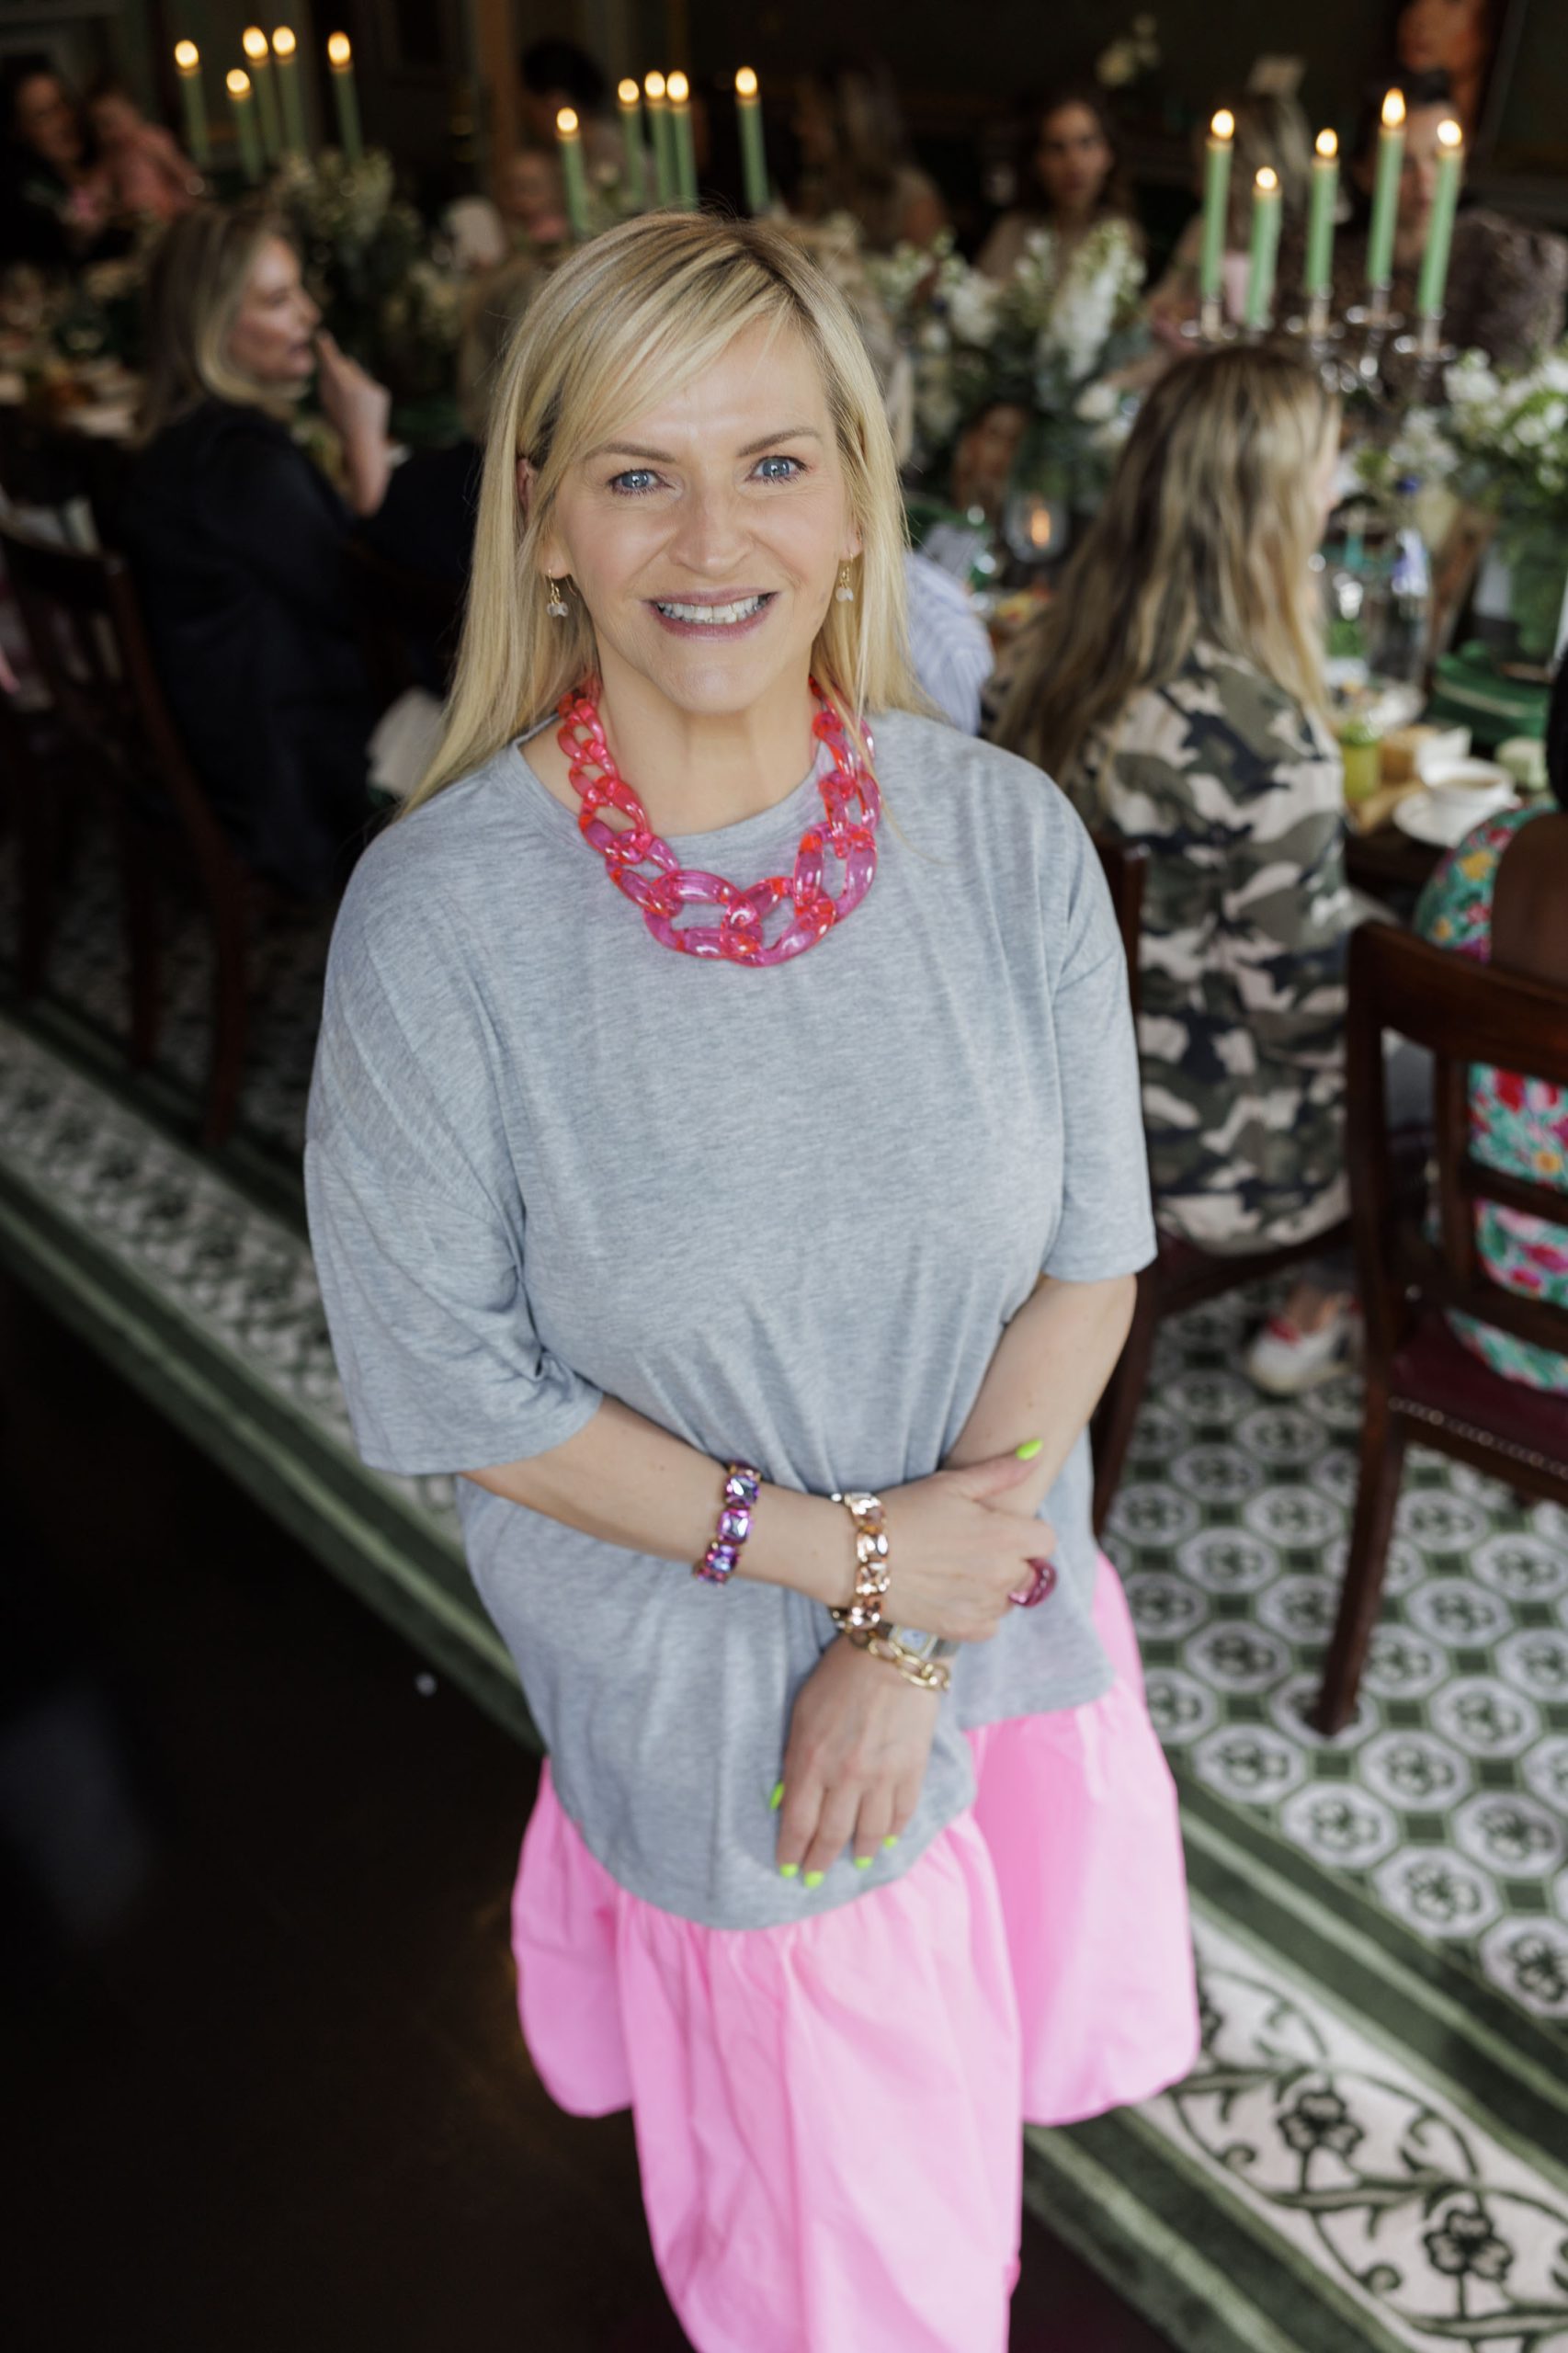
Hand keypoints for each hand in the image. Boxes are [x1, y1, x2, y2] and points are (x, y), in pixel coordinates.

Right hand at [314, 329, 390, 448]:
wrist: (362, 441)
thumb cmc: (340, 422)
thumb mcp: (327, 401)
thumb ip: (327, 380)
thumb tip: (334, 362)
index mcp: (340, 386)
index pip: (332, 360)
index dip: (327, 348)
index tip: (323, 336)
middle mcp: (356, 383)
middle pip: (346, 365)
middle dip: (341, 370)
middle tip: (341, 391)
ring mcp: (370, 387)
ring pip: (358, 374)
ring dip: (354, 382)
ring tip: (353, 405)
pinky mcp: (381, 392)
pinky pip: (369, 385)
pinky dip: (366, 393)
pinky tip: (365, 408)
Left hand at [774, 1638, 939, 1879]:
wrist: (894, 1653)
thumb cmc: (838, 1677)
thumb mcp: (801, 1714)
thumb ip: (793, 1760)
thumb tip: (783, 1801)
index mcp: (812, 1761)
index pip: (797, 1823)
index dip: (791, 1851)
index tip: (788, 1868)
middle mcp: (846, 1777)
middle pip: (830, 1836)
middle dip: (819, 1862)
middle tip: (813, 1879)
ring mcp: (882, 1777)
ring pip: (868, 1833)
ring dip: (856, 1853)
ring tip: (851, 1863)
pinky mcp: (912, 1771)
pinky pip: (901, 1814)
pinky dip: (892, 1833)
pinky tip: (884, 1841)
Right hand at [877, 1452, 1055, 1643]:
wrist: (857, 1555)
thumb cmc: (905, 1512)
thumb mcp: (952, 1483)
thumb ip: (1001, 1471)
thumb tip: (1037, 1451)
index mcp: (1005, 1536)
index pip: (1046, 1542)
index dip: (1027, 1533)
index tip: (1001, 1528)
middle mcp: (1001, 1576)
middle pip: (1030, 1574)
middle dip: (1011, 1561)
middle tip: (972, 1549)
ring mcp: (982, 1607)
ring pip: (1009, 1601)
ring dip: (993, 1589)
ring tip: (956, 1570)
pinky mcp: (962, 1630)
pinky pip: (989, 1626)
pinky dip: (976, 1613)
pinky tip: (950, 1594)